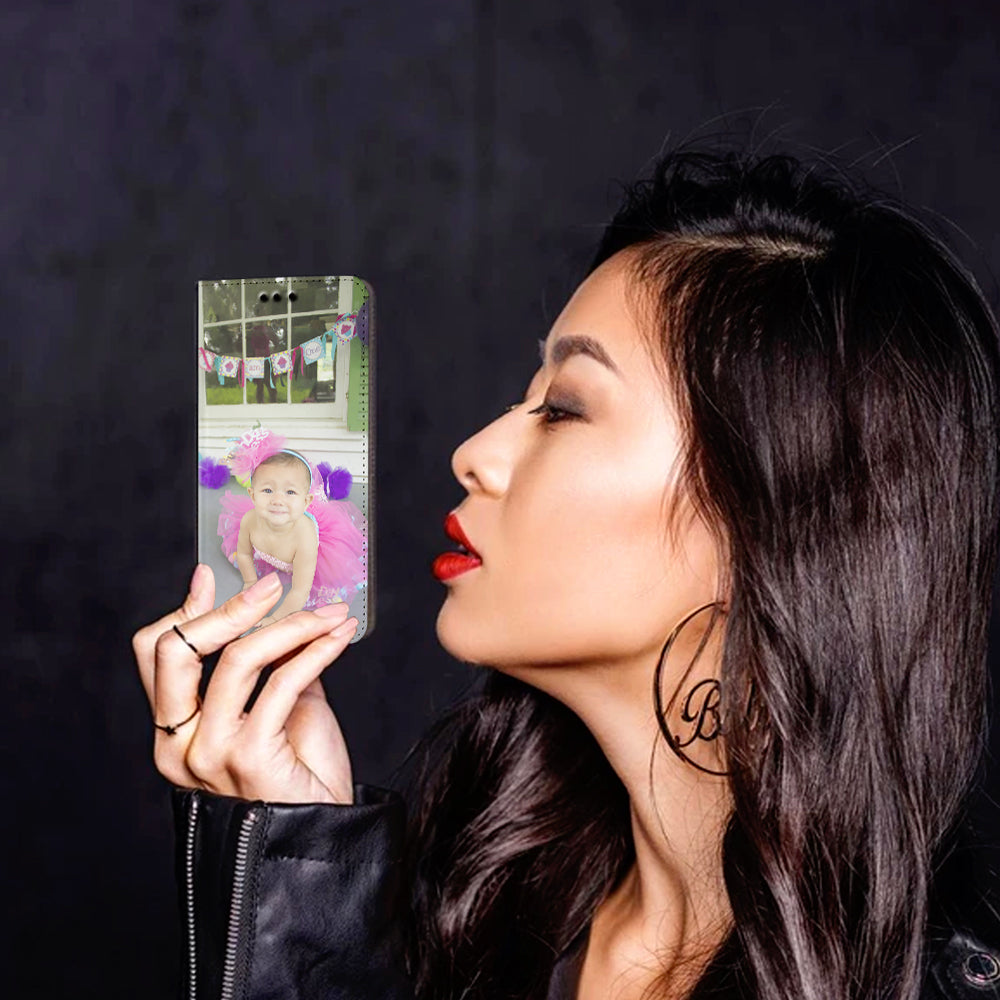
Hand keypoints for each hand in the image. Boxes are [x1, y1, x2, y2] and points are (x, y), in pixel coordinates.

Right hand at [132, 565, 357, 803]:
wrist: (323, 834)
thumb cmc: (300, 772)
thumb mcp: (277, 707)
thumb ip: (268, 665)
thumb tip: (277, 610)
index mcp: (175, 730)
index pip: (156, 655)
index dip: (184, 610)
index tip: (211, 576)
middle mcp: (180, 744)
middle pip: (178, 652)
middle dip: (228, 608)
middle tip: (271, 586)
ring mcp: (211, 754)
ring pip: (238, 659)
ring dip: (292, 624)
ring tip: (330, 612)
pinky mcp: (252, 757)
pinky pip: (284, 682)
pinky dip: (317, 649)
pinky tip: (339, 636)